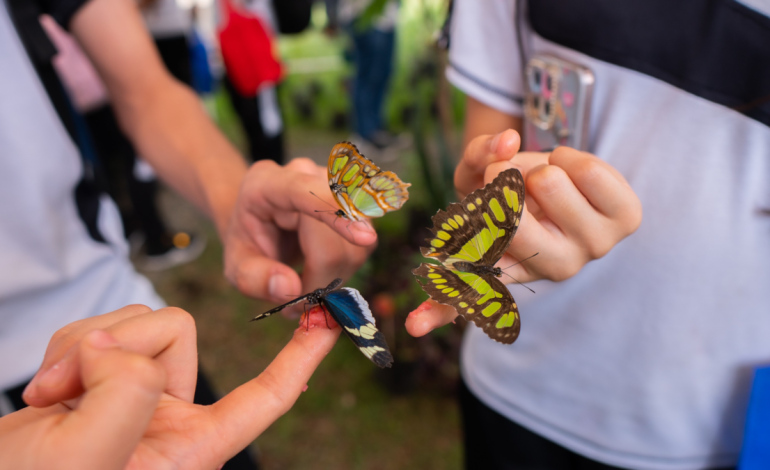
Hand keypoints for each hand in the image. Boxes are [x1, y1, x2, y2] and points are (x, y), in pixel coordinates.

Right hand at [0, 304, 339, 469]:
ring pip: (137, 323)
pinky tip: (45, 389)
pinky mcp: (107, 373)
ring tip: (51, 398)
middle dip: (120, 345)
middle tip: (63, 390)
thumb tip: (121, 344)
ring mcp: (139, 391)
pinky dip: (66, 349)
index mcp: (194, 448)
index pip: (266, 397)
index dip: (301, 359)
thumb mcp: (90, 458)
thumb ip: (127, 392)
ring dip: (83, 350)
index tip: (330, 321)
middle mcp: (174, 414)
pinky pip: (102, 327)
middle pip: (180, 333)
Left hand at [224, 158, 376, 303]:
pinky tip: (321, 273)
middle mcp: (308, 175)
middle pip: (333, 239)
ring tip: (305, 285)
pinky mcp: (355, 208)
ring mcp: (337, 189)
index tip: (364, 239)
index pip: (307, 192)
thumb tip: (291, 289)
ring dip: (332, 278)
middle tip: (296, 304)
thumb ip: (254, 277)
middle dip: (319, 280)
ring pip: (354, 248)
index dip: (336, 215)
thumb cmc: (249, 240)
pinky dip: (342, 272)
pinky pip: (361, 251)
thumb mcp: (236, 263)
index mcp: (268, 183)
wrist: (262, 223)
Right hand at [407, 130, 641, 336]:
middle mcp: (550, 269)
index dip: (438, 309)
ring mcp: (592, 248)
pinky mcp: (627, 221)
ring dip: (537, 164)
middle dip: (501, 177)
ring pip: (547, 182)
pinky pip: (588, 170)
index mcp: (507, 266)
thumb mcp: (483, 171)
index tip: (414, 326)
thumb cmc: (520, 185)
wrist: (576, 182)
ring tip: (544, 180)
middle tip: (508, 180)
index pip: (467, 293)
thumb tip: (507, 143)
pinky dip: (571, 156)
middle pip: (509, 220)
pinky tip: (572, 176)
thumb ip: (479, 154)